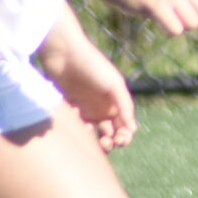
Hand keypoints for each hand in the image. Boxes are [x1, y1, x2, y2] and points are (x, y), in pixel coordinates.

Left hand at [37, 23, 138, 150]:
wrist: (64, 54)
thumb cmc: (93, 66)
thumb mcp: (114, 84)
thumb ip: (124, 106)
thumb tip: (133, 129)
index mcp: (116, 103)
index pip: (124, 126)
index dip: (125, 136)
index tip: (121, 140)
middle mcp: (102, 108)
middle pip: (110, 133)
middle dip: (111, 142)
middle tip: (106, 143)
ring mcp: (85, 109)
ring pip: (92, 133)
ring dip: (94, 140)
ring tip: (92, 140)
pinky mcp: (69, 108)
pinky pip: (75, 126)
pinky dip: (76, 128)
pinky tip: (75, 118)